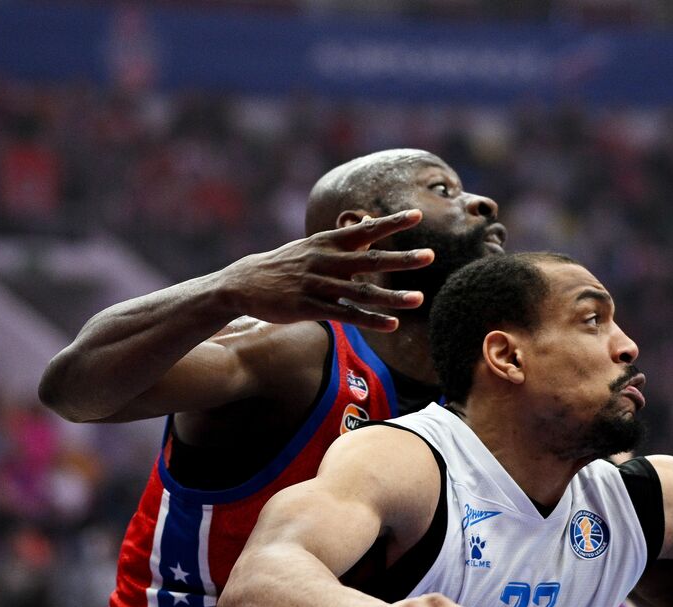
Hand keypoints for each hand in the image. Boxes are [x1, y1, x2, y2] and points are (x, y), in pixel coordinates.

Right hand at [216, 209, 434, 331]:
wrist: (242, 283)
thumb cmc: (285, 265)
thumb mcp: (312, 247)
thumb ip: (343, 241)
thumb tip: (369, 226)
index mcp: (326, 243)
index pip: (365, 229)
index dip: (391, 222)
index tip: (417, 214)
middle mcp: (324, 261)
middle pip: (369, 259)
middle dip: (401, 258)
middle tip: (430, 255)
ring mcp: (317, 285)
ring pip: (361, 292)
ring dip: (392, 297)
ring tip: (419, 299)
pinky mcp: (308, 308)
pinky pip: (345, 315)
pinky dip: (370, 320)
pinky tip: (392, 325)